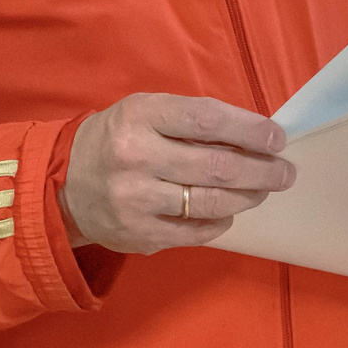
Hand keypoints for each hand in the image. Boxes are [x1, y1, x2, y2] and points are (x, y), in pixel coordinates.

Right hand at [59, 94, 293, 254]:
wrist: (63, 184)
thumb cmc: (117, 139)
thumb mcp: (145, 112)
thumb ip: (192, 121)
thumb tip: (253, 137)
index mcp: (139, 116)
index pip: (207, 120)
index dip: (250, 130)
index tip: (276, 138)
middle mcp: (136, 157)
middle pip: (218, 166)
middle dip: (262, 169)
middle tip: (284, 171)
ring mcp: (136, 201)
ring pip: (213, 202)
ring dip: (249, 196)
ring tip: (263, 189)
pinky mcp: (140, 235)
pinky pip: (198, 231)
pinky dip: (222, 220)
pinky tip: (229, 211)